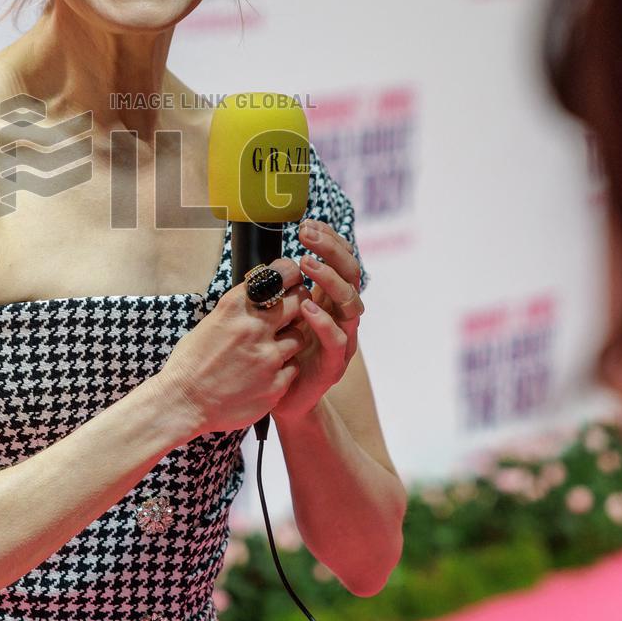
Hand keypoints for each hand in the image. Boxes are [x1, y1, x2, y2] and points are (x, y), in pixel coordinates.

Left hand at [269, 218, 364, 425]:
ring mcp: (342, 338)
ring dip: (328, 279)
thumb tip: (270, 256)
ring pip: (349, 302)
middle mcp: (341, 314)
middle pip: (351, 274)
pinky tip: (307, 307)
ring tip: (307, 264)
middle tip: (308, 234)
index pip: (340, 260)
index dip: (329, 240)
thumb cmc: (279, 349)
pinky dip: (323, 321)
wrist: (282, 397)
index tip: (309, 223)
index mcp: (330, 298)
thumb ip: (283, 287)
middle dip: (331, 250)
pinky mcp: (334, 364)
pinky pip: (337, 338)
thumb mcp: (281, 311)